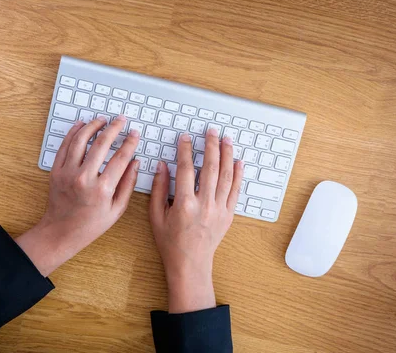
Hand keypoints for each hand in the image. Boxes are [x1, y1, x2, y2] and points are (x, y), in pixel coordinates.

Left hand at [16, 115, 139, 276]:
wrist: (60, 232)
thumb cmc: (90, 224)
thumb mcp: (116, 209)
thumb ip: (128, 184)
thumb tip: (136, 162)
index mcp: (102, 189)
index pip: (120, 158)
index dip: (130, 143)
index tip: (134, 134)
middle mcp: (84, 178)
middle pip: (101, 144)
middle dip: (114, 128)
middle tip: (120, 120)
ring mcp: (67, 173)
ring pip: (81, 140)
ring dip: (93, 126)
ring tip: (102, 120)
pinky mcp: (56, 171)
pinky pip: (65, 146)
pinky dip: (73, 133)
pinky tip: (81, 126)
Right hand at [149, 128, 243, 312]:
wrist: (190, 264)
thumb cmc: (170, 242)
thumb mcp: (156, 216)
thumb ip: (159, 189)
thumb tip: (162, 166)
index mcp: (184, 204)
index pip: (185, 169)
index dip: (185, 150)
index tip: (185, 138)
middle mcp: (204, 205)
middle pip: (210, 167)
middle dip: (211, 146)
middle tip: (211, 131)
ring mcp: (219, 210)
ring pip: (226, 176)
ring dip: (227, 155)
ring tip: (226, 140)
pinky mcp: (228, 215)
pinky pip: (235, 190)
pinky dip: (238, 174)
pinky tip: (238, 161)